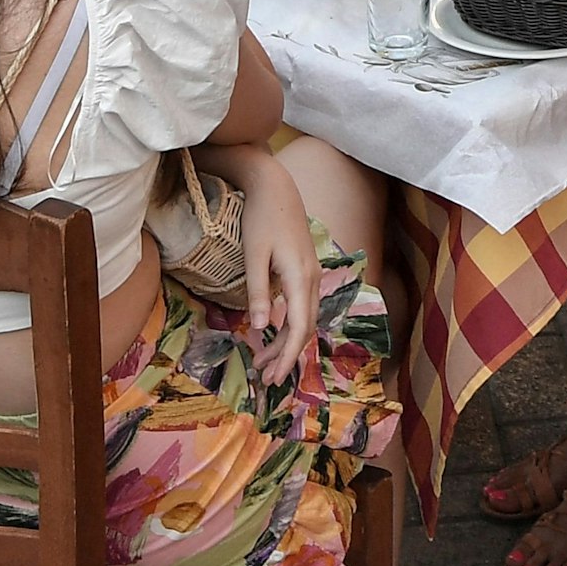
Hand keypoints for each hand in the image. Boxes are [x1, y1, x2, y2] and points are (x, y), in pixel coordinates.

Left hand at [235, 165, 321, 385]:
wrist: (276, 187)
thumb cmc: (261, 219)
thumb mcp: (253, 256)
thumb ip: (257, 293)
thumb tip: (259, 329)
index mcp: (300, 277)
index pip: (299, 328)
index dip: (288, 356)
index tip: (275, 378)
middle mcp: (312, 279)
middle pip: (305, 327)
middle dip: (287, 355)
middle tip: (266, 377)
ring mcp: (311, 274)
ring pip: (304, 318)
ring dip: (286, 342)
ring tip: (264, 361)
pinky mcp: (305, 270)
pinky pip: (302, 306)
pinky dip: (289, 325)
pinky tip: (272, 332)